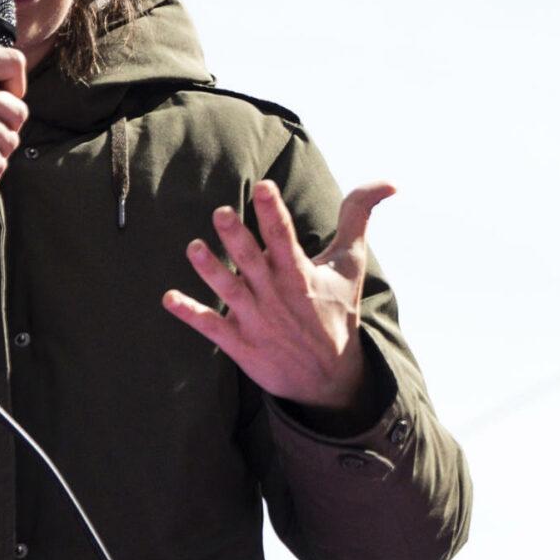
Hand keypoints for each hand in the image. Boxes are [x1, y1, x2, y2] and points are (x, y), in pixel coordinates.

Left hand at [163, 177, 395, 411]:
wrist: (329, 377)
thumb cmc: (337, 309)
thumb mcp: (351, 263)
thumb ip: (359, 216)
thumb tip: (391, 181)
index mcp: (301, 274)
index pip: (286, 238)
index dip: (275, 213)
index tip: (265, 188)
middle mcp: (277, 296)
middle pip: (254, 262)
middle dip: (237, 238)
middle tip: (222, 213)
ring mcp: (257, 321)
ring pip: (230, 291)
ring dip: (211, 270)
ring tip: (193, 247)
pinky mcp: (240, 344)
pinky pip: (211, 327)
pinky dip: (190, 314)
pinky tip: (168, 299)